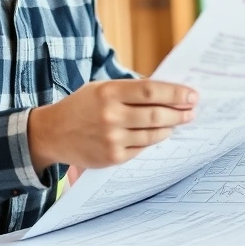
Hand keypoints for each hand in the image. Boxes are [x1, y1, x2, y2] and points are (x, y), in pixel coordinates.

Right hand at [28, 80, 196, 171]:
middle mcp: (110, 115)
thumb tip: (167, 93)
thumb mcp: (101, 88)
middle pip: (157, 114)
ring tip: (177, 122)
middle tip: (191, 111)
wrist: (52, 132)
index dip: (176, 93)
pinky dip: (153, 140)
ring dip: (169, 128)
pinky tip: (159, 134)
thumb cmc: (82, 106)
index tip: (192, 95)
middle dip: (179, 113)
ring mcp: (111, 138)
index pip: (151, 91)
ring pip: (153, 134)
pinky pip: (141, 149)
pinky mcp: (111, 157)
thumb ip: (130, 90)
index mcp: (108, 92)